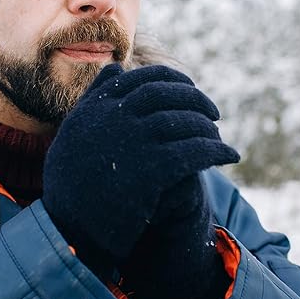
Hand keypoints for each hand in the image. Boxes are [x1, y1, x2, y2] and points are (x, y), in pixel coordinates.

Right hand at [41, 64, 238, 276]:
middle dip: (195, 98)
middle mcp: (112, 118)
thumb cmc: (71, 186)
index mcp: (95, 108)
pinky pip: (193, 152)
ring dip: (208, 127)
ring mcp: (132, 143)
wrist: (70, 231)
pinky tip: (229, 156)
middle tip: (213, 112)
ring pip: (183, 121)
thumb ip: (94, 98)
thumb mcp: (73, 134)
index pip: (141, 79)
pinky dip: (216, 150)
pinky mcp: (150, 172)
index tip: (188, 89)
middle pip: (165, 94)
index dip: (171, 80)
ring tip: (220, 138)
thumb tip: (116, 67)